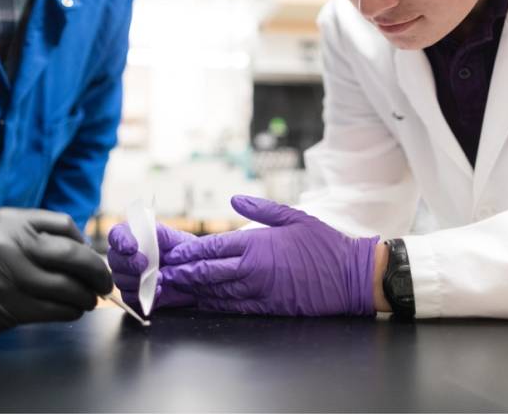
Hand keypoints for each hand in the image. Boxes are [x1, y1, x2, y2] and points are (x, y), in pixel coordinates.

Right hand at [0, 207, 112, 342]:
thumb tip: (86, 254)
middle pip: (70, 255)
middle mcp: (5, 242)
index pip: (64, 226)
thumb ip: (33, 237)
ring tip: (89, 300)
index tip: (94, 260)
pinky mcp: (1, 305)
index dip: (86, 245)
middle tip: (106, 283)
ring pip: (63, 286)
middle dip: (96, 272)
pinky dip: (68, 312)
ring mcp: (2, 274)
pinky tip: (71, 311)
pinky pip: (50, 310)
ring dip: (84, 297)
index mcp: (7, 219)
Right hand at [107, 222, 197, 311]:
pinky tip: (158, 290)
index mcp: (135, 237)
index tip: (131, 247)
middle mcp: (127, 256)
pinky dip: (143, 295)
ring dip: (137, 280)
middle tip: (144, 264)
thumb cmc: (184, 254)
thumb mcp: (177, 239)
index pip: (117, 235)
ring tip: (159, 277)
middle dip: (128, 263)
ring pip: (119, 280)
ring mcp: (129, 276)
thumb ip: (163, 236)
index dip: (120, 240)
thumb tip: (153, 237)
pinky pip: (130, 297)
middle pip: (113, 259)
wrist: (194, 276)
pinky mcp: (135, 294)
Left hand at [161, 196, 377, 316]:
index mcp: (257, 245)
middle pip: (205, 272)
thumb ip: (260, 208)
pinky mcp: (266, 308)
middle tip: (157, 275)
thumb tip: (235, 200)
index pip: (212, 248)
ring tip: (168, 290)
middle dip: (179, 274)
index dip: (187, 253)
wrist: (351, 277)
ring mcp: (258, 292)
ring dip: (190, 291)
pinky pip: (232, 307)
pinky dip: (212, 305)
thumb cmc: (324, 245)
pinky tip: (199, 303)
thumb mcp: (294, 216)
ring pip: (214, 292)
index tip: (169, 254)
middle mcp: (252, 270)